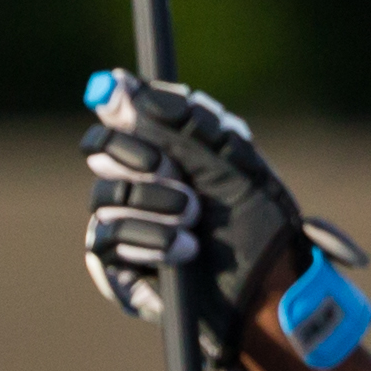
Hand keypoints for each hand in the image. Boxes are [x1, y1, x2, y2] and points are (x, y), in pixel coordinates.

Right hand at [81, 69, 363, 369]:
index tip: (124, 101)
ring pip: (105, 194)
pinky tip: (182, 250)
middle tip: (173, 169)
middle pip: (100, 149)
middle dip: (138, 155)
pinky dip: (146, 238)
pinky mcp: (118, 266)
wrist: (271, 289)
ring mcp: (125, 223)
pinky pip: (106, 238)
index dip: (121, 106)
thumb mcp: (228, 158)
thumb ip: (176, 119)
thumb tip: (113, 82)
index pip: (121, 113)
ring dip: (152, 201)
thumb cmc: (259, 223)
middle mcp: (140, 181)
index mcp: (168, 148)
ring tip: (193, 218)